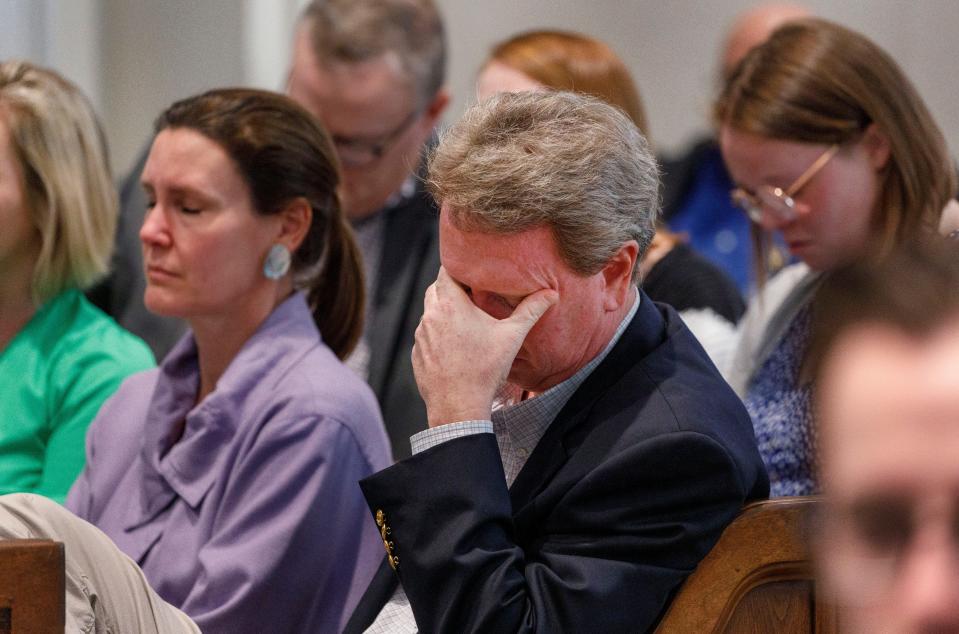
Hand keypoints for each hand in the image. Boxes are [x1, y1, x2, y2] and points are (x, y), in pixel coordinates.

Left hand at [412, 267, 557, 427]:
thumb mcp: (511, 336)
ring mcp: (420, 336)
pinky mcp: (417, 355)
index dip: (459, 268)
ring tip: (465, 322)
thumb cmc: (484, 370)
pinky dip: (437, 336)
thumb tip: (551, 293)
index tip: (473, 271)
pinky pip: (426, 337)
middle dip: (452, 289)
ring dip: (444, 313)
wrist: (459, 407)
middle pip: (436, 290)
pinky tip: (455, 347)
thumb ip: (530, 310)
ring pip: (430, 314)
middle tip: (472, 295)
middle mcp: (430, 316)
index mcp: (450, 304)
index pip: (446, 271)